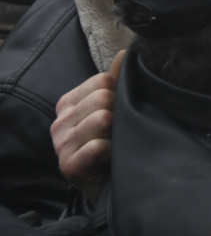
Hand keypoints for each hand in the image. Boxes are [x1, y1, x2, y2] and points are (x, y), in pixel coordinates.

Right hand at [53, 51, 122, 199]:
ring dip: (118, 132)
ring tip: (116, 142)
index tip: (120, 110)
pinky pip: (97, 147)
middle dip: (120, 112)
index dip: (120, 93)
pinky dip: (110, 150)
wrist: (108, 183)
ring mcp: (60, 145)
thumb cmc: (111, 141)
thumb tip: (126, 52)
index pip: (103, 80)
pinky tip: (110, 156)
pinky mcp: (68, 166)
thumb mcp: (112, 108)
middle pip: (104, 97)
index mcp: (68, 103)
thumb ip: (117, 80)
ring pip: (102, 119)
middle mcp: (59, 122)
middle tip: (120, 129)